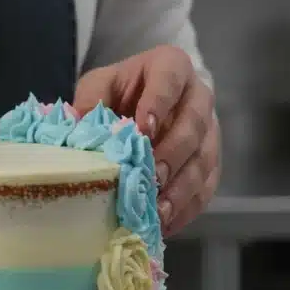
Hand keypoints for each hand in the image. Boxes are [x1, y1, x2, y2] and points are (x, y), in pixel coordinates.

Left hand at [74, 45, 219, 236]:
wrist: (143, 99)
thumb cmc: (120, 90)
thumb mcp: (100, 85)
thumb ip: (92, 99)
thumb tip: (78, 126)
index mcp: (172, 66)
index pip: (170, 80)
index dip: (158, 103)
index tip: (142, 129)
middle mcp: (199, 97)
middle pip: (194, 125)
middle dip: (173, 153)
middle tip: (151, 176)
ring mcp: (210, 131)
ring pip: (204, 160)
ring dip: (182, 188)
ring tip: (157, 210)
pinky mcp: (211, 162)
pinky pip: (206, 187)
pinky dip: (186, 208)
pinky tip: (165, 223)